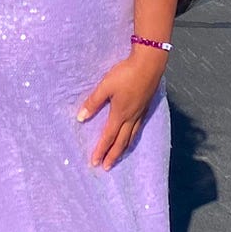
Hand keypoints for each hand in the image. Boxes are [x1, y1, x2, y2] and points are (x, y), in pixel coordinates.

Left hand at [77, 51, 165, 170]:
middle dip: (113, 155)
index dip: (101, 150)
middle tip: (106, 167)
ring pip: (132, 136)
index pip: (108, 137)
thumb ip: (93, 102)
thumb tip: (81, 118)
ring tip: (119, 156)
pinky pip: (139, 128)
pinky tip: (133, 135)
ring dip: (124, 148)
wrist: (149, 64)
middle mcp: (131, 117)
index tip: (95, 162)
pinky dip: (134, 137)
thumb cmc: (125, 74)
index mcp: (120, 114)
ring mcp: (140, 113)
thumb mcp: (105, 86)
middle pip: (122, 141)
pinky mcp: (146, 106)